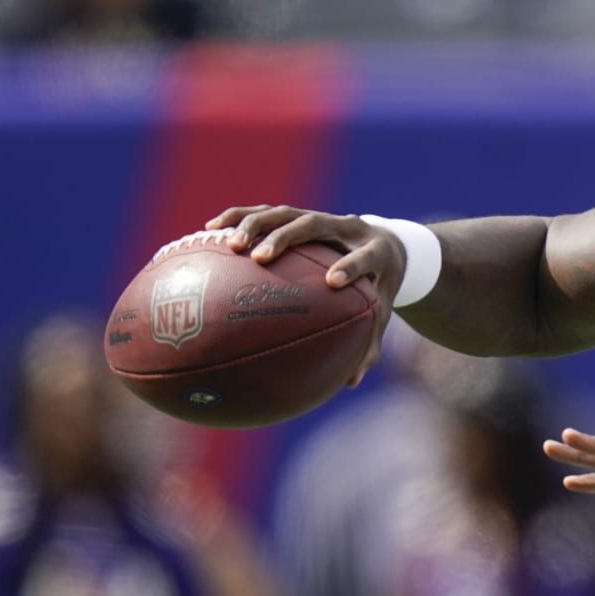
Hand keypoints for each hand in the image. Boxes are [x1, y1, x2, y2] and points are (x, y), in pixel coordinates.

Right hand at [204, 204, 405, 387]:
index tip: (331, 282)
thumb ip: (369, 345)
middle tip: (261, 258)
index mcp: (375, 251)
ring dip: (256, 224)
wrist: (385, 244)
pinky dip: (239, 217)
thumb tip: (351, 384)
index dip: (350, 266)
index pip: (363, 257)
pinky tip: (209, 231)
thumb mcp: (380, 313)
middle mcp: (348, 228)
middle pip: (315, 224)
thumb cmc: (379, 288)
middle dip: (287, 238)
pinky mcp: (301, 214)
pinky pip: (267, 211)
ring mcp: (322, 217)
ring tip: (229, 245)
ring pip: (287, 213)